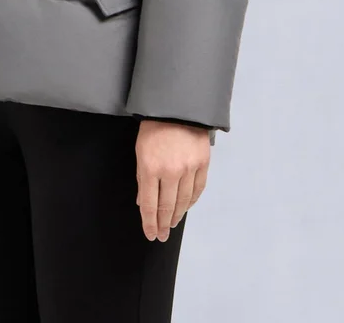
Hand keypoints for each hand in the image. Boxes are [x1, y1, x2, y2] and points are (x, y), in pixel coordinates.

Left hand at [135, 119, 210, 240]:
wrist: (177, 106)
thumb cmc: (154, 127)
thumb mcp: (141, 151)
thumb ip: (142, 178)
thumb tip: (143, 203)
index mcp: (150, 167)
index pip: (149, 205)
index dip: (149, 223)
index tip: (150, 234)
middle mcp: (170, 171)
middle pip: (167, 207)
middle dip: (163, 224)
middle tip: (161, 235)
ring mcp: (188, 168)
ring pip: (183, 201)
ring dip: (177, 216)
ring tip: (172, 225)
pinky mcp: (202, 163)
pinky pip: (197, 190)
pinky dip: (191, 202)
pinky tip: (185, 208)